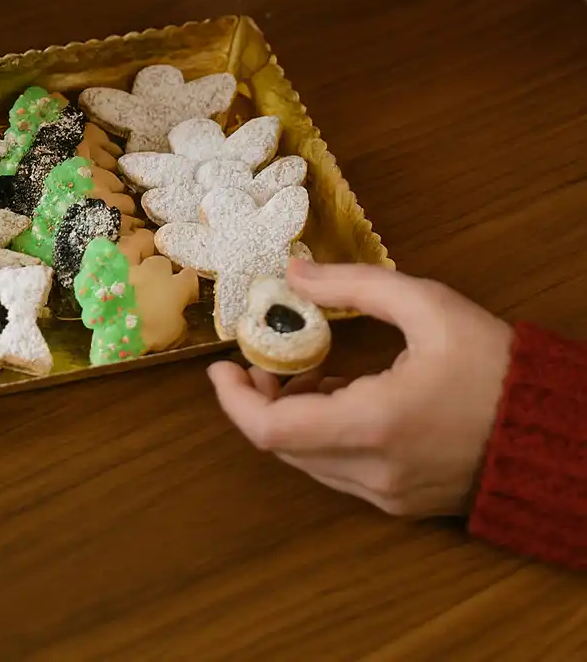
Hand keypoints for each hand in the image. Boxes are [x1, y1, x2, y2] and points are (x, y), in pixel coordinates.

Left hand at [209, 261, 512, 518]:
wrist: (553, 431)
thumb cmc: (492, 362)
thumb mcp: (425, 304)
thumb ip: (352, 285)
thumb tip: (292, 273)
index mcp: (373, 425)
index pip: (272, 432)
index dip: (236, 400)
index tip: (222, 366)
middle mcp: (373, 471)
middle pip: (284, 446)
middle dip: (262, 400)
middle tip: (267, 356)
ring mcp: (387, 494)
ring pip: (309, 462)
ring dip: (292, 418)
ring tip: (306, 369)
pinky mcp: (401, 502)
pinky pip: (339, 471)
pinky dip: (323, 435)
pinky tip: (339, 395)